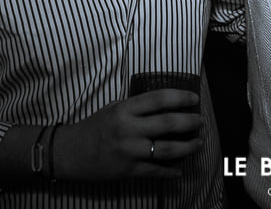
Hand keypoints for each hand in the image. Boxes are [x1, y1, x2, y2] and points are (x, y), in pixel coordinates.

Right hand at [55, 89, 203, 180]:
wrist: (69, 152)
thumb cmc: (94, 127)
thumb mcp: (114, 108)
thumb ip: (137, 107)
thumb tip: (167, 105)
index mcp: (125, 109)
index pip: (159, 99)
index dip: (180, 97)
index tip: (194, 98)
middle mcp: (129, 129)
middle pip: (168, 123)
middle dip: (190, 122)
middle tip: (201, 121)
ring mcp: (129, 151)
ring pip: (167, 149)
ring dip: (187, 147)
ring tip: (198, 143)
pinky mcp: (128, 170)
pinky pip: (155, 171)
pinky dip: (170, 172)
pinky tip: (180, 171)